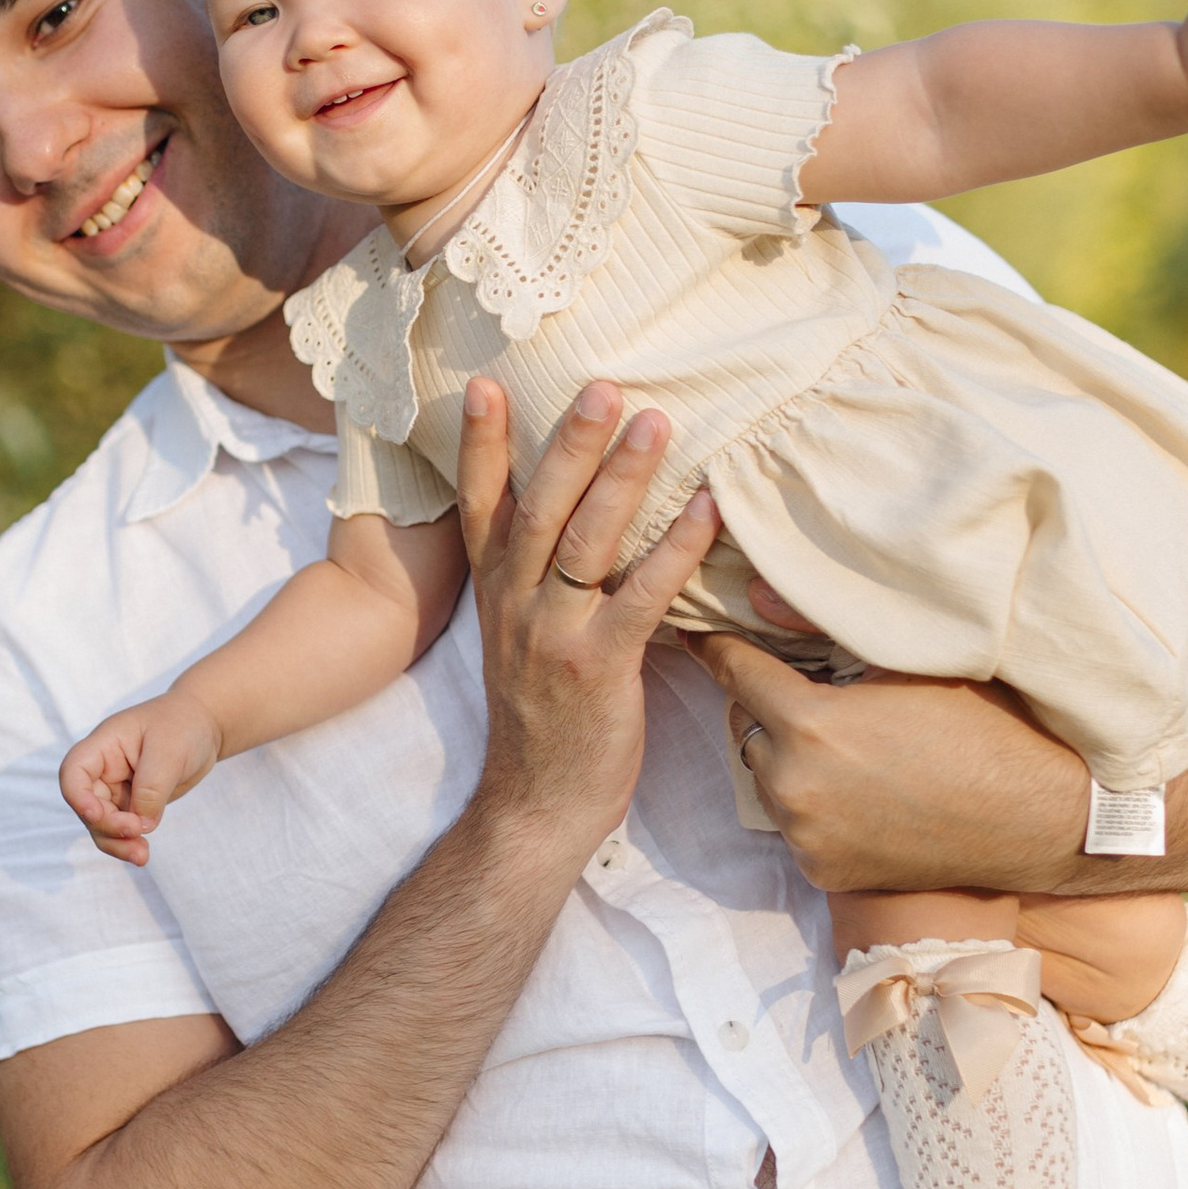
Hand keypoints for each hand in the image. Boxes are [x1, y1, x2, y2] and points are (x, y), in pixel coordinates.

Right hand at [58, 688, 224, 866]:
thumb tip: (141, 824)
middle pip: (87, 806)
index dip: (78, 797)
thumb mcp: (169, 752)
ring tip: (141, 856)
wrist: (204, 725)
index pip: (74, 772)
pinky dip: (129, 843)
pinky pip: (122, 829)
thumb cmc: (183, 725)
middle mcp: (103, 769)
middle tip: (136, 833)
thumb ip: (151, 789)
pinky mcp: (132, 804)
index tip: (96, 814)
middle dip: (107, 826)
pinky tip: (142, 854)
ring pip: (102, 825)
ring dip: (117, 842)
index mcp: (104, 746)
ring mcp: (116, 789)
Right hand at [455, 376, 718, 861]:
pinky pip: (640, 597)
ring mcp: (553, 636)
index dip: (481, 445)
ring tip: (655, 423)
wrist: (536, 805)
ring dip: (622, 479)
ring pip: (584, 542)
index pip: (481, 506)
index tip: (485, 383)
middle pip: (538, 508)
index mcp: (496, 593)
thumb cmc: (544, 717)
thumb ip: (536, 578)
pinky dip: (675, 549)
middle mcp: (516, 605)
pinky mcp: (598, 668)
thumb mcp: (521, 637)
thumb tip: (577, 513)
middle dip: (567, 443)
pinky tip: (707, 510)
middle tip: (601, 385)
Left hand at [692, 632, 1187, 893]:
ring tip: (848, 741)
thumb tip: (760, 596)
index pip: (734, 669)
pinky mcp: (824, 875)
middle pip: (747, 728)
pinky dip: (815, 806)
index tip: (713, 627)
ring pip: (768, 780)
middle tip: (814, 688)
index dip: (726, 643)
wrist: (1048, 822)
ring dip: (790, 758)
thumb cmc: (993, 726)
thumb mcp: (917, 661)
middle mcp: (795, 788)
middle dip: (771, 706)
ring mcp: (807, 839)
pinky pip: (797, 826)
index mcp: (813, 725)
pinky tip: (865, 788)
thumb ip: (831, 630)